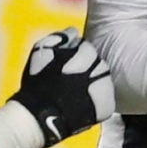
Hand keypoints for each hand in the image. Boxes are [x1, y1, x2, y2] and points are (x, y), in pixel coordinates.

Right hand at [8, 29, 114, 145]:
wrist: (42, 116)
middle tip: (69, 82)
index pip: (86, 48)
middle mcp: (102, 68)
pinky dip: (96, 101)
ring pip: (103, 81)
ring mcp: (106, 89)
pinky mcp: (108, 107)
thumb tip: (73, 31)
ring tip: (75, 94)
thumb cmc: (38, 82)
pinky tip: (82, 104)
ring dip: (93, 84)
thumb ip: (58, 38)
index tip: (63, 66)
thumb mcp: (40, 52)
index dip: (74, 56)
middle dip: (85, 70)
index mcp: (88, 53)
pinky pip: (105, 100)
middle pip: (97, 64)